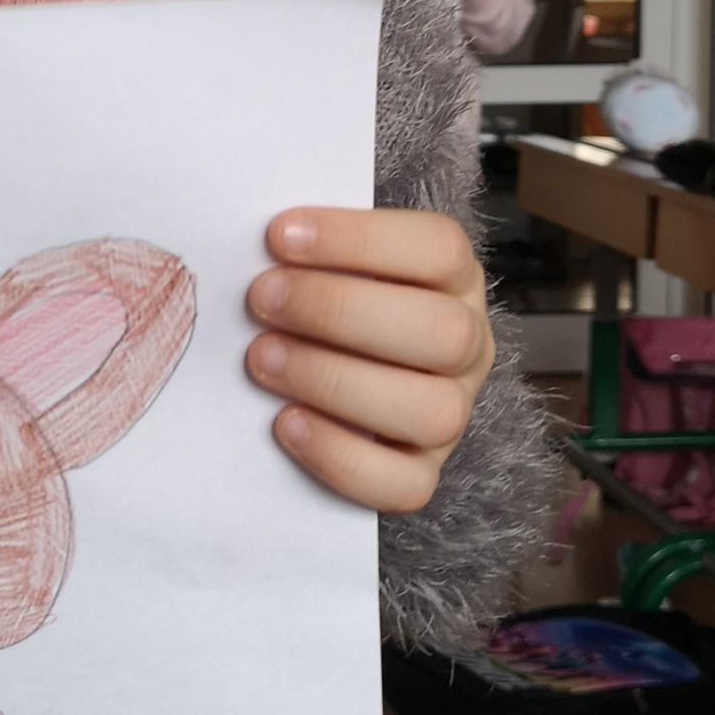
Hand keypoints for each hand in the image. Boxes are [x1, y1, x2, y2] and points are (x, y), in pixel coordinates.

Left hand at [247, 208, 492, 513]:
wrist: (324, 384)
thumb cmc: (320, 304)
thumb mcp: (324, 262)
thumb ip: (305, 248)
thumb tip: (247, 230)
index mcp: (453, 278)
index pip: (438, 248)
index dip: (359, 239)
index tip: (279, 235)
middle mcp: (467, 345)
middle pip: (440, 330)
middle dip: (339, 311)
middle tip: (263, 299)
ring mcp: (453, 414)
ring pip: (430, 410)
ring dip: (334, 381)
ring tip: (263, 359)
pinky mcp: (424, 473)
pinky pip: (405, 484)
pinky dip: (341, 456)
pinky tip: (286, 422)